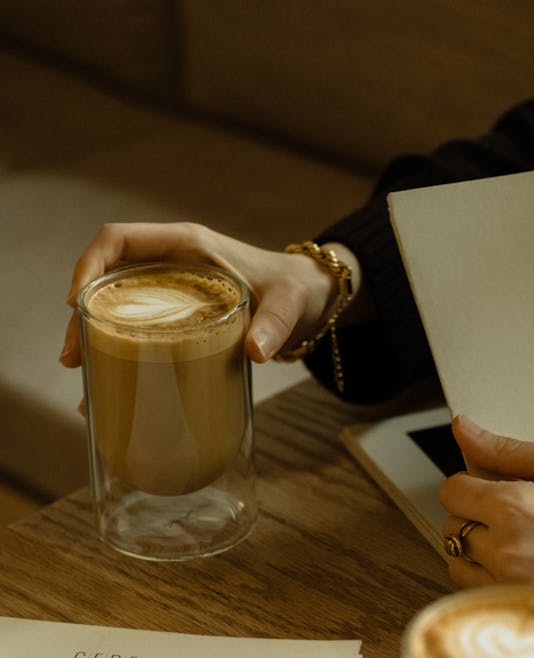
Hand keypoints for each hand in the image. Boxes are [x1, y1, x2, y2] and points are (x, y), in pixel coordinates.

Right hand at [58, 221, 364, 367]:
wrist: (311, 300)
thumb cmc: (296, 291)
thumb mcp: (289, 305)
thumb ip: (276, 324)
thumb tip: (255, 351)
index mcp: (186, 246)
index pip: (119, 240)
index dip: (89, 265)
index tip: (77, 302)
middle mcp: (171, 264)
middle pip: (108, 281)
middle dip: (83, 316)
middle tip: (73, 359)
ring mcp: (172, 292)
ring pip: (118, 309)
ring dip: (96, 339)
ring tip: (83, 378)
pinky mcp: (178, 318)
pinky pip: (139, 331)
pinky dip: (123, 357)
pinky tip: (112, 391)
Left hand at [440, 415, 533, 633]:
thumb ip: (506, 449)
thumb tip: (461, 427)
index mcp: (513, 506)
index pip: (451, 491)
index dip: (469, 486)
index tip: (490, 491)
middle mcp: (504, 549)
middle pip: (451, 527)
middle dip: (473, 518)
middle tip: (512, 519)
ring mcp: (509, 586)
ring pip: (457, 564)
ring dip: (475, 553)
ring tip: (514, 547)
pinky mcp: (518, 613)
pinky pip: (475, 595)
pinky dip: (486, 581)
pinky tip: (518, 572)